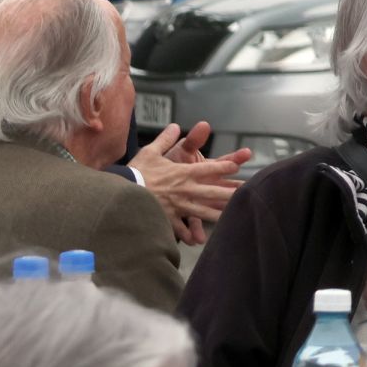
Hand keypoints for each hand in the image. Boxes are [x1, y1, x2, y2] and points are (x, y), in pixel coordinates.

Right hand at [134, 122, 253, 244]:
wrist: (121, 193)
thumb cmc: (136, 172)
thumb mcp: (150, 152)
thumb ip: (165, 140)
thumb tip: (175, 126)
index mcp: (182, 173)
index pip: (208, 168)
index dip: (223, 166)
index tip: (237, 166)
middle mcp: (184, 190)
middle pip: (212, 191)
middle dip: (229, 192)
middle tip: (245, 194)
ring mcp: (178, 206)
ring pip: (203, 211)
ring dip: (218, 214)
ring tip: (231, 217)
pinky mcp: (168, 219)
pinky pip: (182, 228)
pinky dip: (189, 234)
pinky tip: (197, 240)